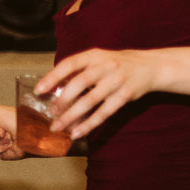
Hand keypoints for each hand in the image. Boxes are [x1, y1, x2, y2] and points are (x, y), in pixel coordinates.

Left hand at [40, 49, 158, 141]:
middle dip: (62, 99)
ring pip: (90, 100)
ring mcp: (117, 81)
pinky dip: (89, 124)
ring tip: (57, 127)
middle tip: (51, 112)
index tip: (39, 90)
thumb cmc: (118, 64)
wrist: (151, 66)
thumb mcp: (100, 59)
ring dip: (72, 115)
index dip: (53, 77)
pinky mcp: (125, 96)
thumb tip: (53, 89)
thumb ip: (80, 70)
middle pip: (80, 83)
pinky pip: (104, 113)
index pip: (70, 64)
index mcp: (95, 55)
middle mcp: (106, 66)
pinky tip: (77, 133)